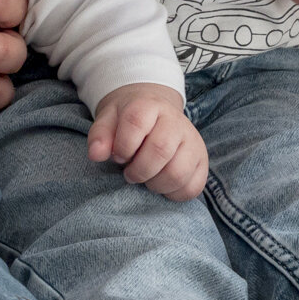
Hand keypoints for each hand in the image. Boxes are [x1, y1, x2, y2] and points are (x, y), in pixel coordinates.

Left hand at [87, 82, 207, 199]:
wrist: (154, 111)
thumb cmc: (127, 120)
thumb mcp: (108, 119)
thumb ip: (100, 135)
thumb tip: (96, 155)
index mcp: (149, 106)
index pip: (136, 123)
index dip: (123, 146)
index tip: (118, 155)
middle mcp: (176, 121)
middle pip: (160, 150)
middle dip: (138, 170)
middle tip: (130, 173)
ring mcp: (193, 141)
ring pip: (178, 173)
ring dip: (155, 184)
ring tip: (146, 179)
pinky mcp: (203, 161)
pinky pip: (194, 187)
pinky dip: (174, 194)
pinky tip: (161, 184)